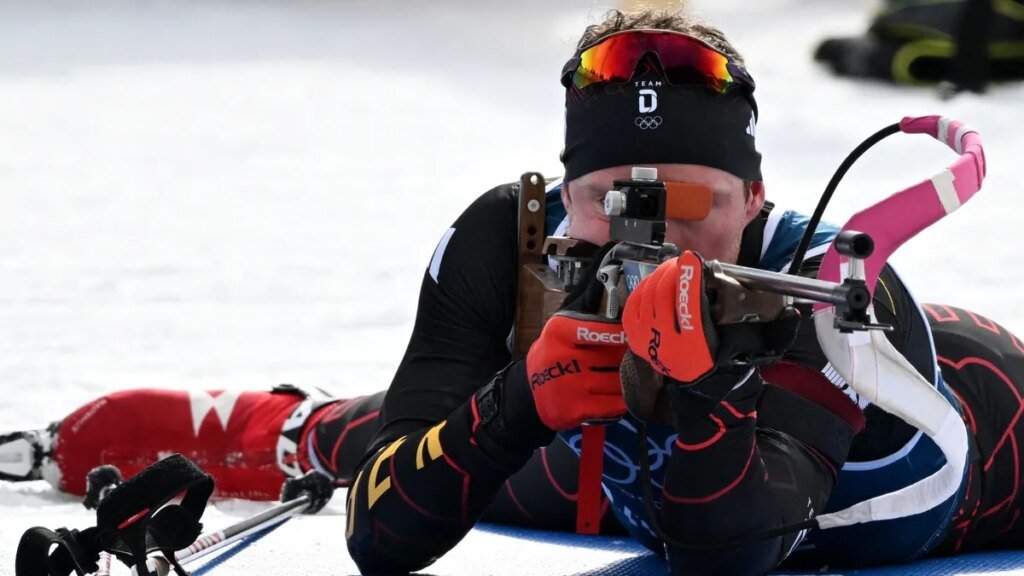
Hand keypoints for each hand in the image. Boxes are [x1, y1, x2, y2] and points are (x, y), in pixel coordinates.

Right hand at [525, 253, 627, 430]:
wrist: (528, 395)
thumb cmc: (554, 354)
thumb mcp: (564, 325)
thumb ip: (588, 299)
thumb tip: (610, 257)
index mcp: (561, 329)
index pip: (605, 330)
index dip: (626, 337)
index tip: (638, 339)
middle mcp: (561, 355)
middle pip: (614, 357)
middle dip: (630, 361)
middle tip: (641, 363)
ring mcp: (567, 384)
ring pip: (617, 382)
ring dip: (629, 383)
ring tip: (631, 381)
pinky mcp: (573, 409)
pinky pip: (613, 405)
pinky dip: (621, 403)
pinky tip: (619, 398)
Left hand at [622, 251, 799, 384]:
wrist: (704, 391)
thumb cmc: (728, 362)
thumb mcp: (750, 348)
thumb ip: (771, 329)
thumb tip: (790, 310)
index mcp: (698, 347)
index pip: (690, 305)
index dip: (691, 278)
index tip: (694, 259)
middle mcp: (670, 345)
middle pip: (664, 295)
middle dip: (674, 272)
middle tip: (685, 262)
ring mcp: (650, 343)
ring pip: (647, 298)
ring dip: (658, 277)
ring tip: (672, 269)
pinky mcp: (638, 341)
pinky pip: (633, 308)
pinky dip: (641, 290)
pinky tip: (653, 282)